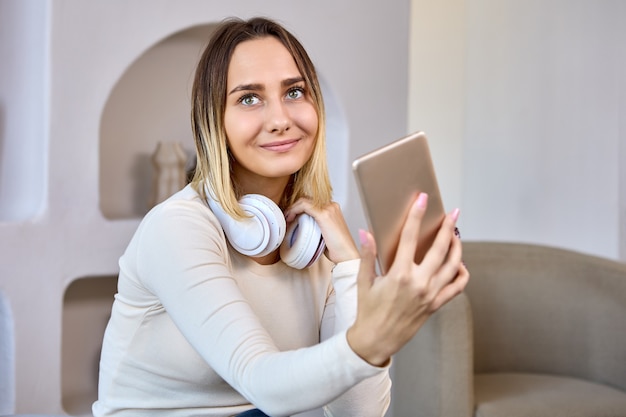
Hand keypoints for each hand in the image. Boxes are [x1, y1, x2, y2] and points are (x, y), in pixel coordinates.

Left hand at [284, 198, 358, 263]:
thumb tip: (303, 225)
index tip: (291, 217)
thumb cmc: (337, 248)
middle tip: (287, 217)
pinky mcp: (324, 214)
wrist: (346, 255)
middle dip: (294, 207)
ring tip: (287, 219)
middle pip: (307, 199)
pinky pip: (304, 205)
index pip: (312, 202)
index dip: (299, 207)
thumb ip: (317, 225)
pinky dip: (294, 210)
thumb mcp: (325, 233)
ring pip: (304, 200)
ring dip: (292, 208)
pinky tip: (290, 218)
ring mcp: (328, 208)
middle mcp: (331, 205)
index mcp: (333, 209)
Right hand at [347, 193, 468, 365]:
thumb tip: (366, 232)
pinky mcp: (436, 305)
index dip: (416, 215)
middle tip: (452, 213)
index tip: (422, 200)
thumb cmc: (368, 310)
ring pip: (453, 266)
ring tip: (456, 235)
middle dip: (447, 227)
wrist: (377, 339)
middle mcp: (419, 283)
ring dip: (457, 247)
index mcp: (399, 274)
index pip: (410, 237)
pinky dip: (461, 274)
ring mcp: (430, 294)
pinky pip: (457, 287)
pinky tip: (458, 264)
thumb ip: (368, 255)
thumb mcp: (364, 281)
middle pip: (439, 248)